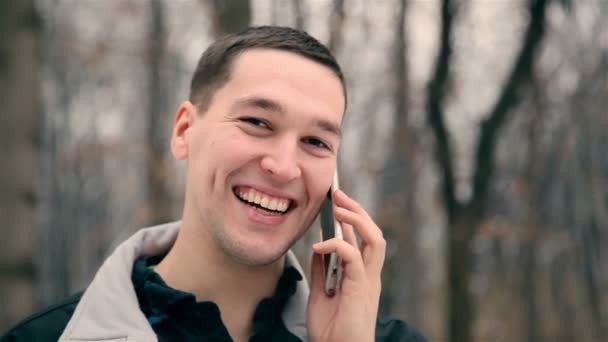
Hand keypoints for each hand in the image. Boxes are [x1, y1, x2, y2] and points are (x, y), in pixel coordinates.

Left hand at [307, 190, 385, 341]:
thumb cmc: (331, 330)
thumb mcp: (320, 292)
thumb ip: (322, 269)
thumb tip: (319, 247)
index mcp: (360, 275)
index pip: (361, 239)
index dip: (352, 219)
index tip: (336, 202)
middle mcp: (368, 274)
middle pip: (373, 233)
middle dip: (358, 210)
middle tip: (338, 194)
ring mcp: (367, 280)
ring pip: (374, 239)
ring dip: (356, 219)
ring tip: (338, 206)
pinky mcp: (361, 287)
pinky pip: (353, 256)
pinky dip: (336, 245)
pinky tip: (319, 244)